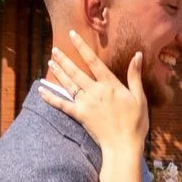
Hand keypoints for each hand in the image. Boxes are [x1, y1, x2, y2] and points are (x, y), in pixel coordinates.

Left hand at [43, 22, 149, 157]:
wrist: (124, 145)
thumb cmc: (136, 123)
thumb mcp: (140, 97)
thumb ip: (134, 75)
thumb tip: (137, 55)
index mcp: (110, 84)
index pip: (93, 61)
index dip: (81, 47)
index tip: (71, 35)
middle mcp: (95, 91)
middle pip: (76, 71)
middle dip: (64, 59)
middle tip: (54, 49)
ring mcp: (86, 103)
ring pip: (68, 84)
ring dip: (58, 72)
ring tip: (50, 62)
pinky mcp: (80, 115)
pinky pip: (62, 104)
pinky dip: (51, 97)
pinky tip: (41, 90)